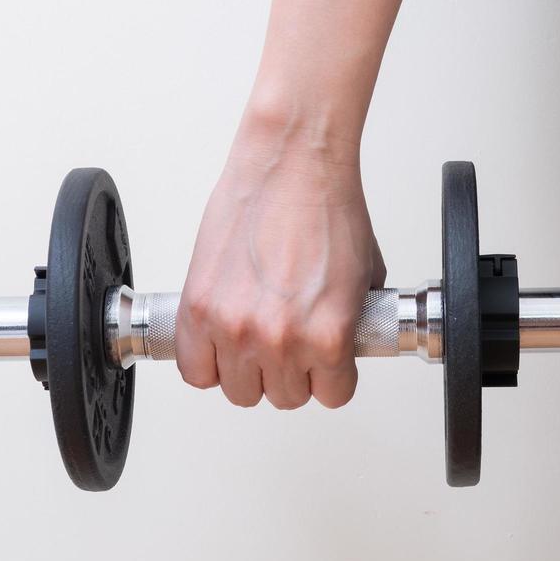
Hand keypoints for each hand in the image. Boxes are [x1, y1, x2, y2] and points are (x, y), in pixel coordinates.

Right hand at [174, 126, 385, 408]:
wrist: (291, 163)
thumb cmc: (327, 206)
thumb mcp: (364, 279)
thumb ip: (353, 325)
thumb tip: (345, 350)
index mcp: (327, 335)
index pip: (332, 396)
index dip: (331, 376)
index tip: (324, 361)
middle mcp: (279, 338)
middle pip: (284, 396)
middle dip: (292, 371)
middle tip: (291, 340)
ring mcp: (234, 326)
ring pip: (239, 390)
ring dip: (250, 369)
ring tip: (257, 337)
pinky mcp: (198, 308)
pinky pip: (195, 370)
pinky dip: (208, 363)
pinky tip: (222, 341)